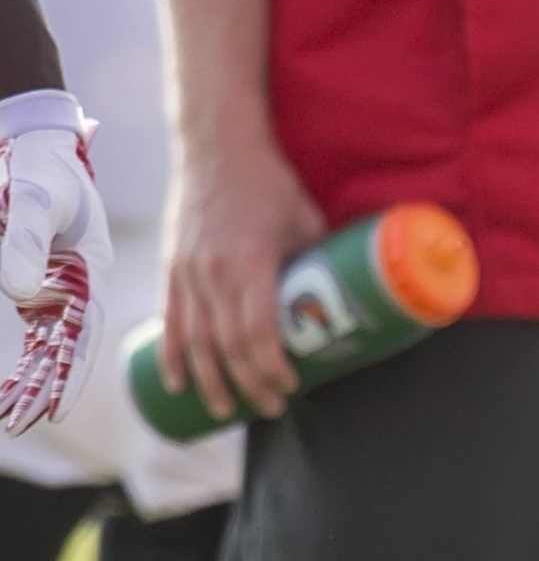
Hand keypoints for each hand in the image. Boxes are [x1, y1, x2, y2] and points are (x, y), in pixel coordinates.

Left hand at [0, 92, 110, 433]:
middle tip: (19, 424)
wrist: (35, 143)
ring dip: (33, 383)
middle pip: (67, 350)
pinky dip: (27, 364)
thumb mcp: (34, 198)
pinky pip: (39, 336)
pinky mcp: (45, 288)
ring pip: (51, 349)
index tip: (54, 411)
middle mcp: (82, 285)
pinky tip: (10, 389)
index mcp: (90, 268)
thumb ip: (25, 242)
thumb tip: (20, 293)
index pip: (83, 333)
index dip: (69, 374)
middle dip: (45, 390)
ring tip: (10, 418)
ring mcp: (64, 288)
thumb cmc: (40, 166)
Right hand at [160, 127, 325, 422]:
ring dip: (211, 381)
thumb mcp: (305, 221)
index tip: (290, 385)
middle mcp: (212, 272)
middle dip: (250, 383)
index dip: (272, 366)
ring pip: (195, 342)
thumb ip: (317, 263)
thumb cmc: (269, 183)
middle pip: (228, 346)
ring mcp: (187, 272)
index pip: (256, 332)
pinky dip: (173, 357)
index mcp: (249, 262)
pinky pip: (170, 322)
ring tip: (227, 412)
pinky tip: (180, 384)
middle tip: (272, 407)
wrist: (217, 148)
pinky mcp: (171, 268)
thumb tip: (347, 299)